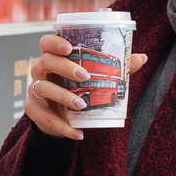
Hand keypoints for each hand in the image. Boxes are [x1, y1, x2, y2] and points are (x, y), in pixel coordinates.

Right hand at [24, 33, 147, 140]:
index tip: (69, 47)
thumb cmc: (76, 89)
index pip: (46, 43)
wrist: (59, 117)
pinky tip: (78, 133)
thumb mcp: (93, 78)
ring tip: (81, 105)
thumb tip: (142, 57)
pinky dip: (62, 127)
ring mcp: (34, 90)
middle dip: (65, 68)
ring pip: (43, 89)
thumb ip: (115, 68)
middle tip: (85, 77)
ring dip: (62, 96)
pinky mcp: (33, 110)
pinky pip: (45, 117)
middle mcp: (40, 70)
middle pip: (46, 62)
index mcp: (54, 58)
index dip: (54, 43)